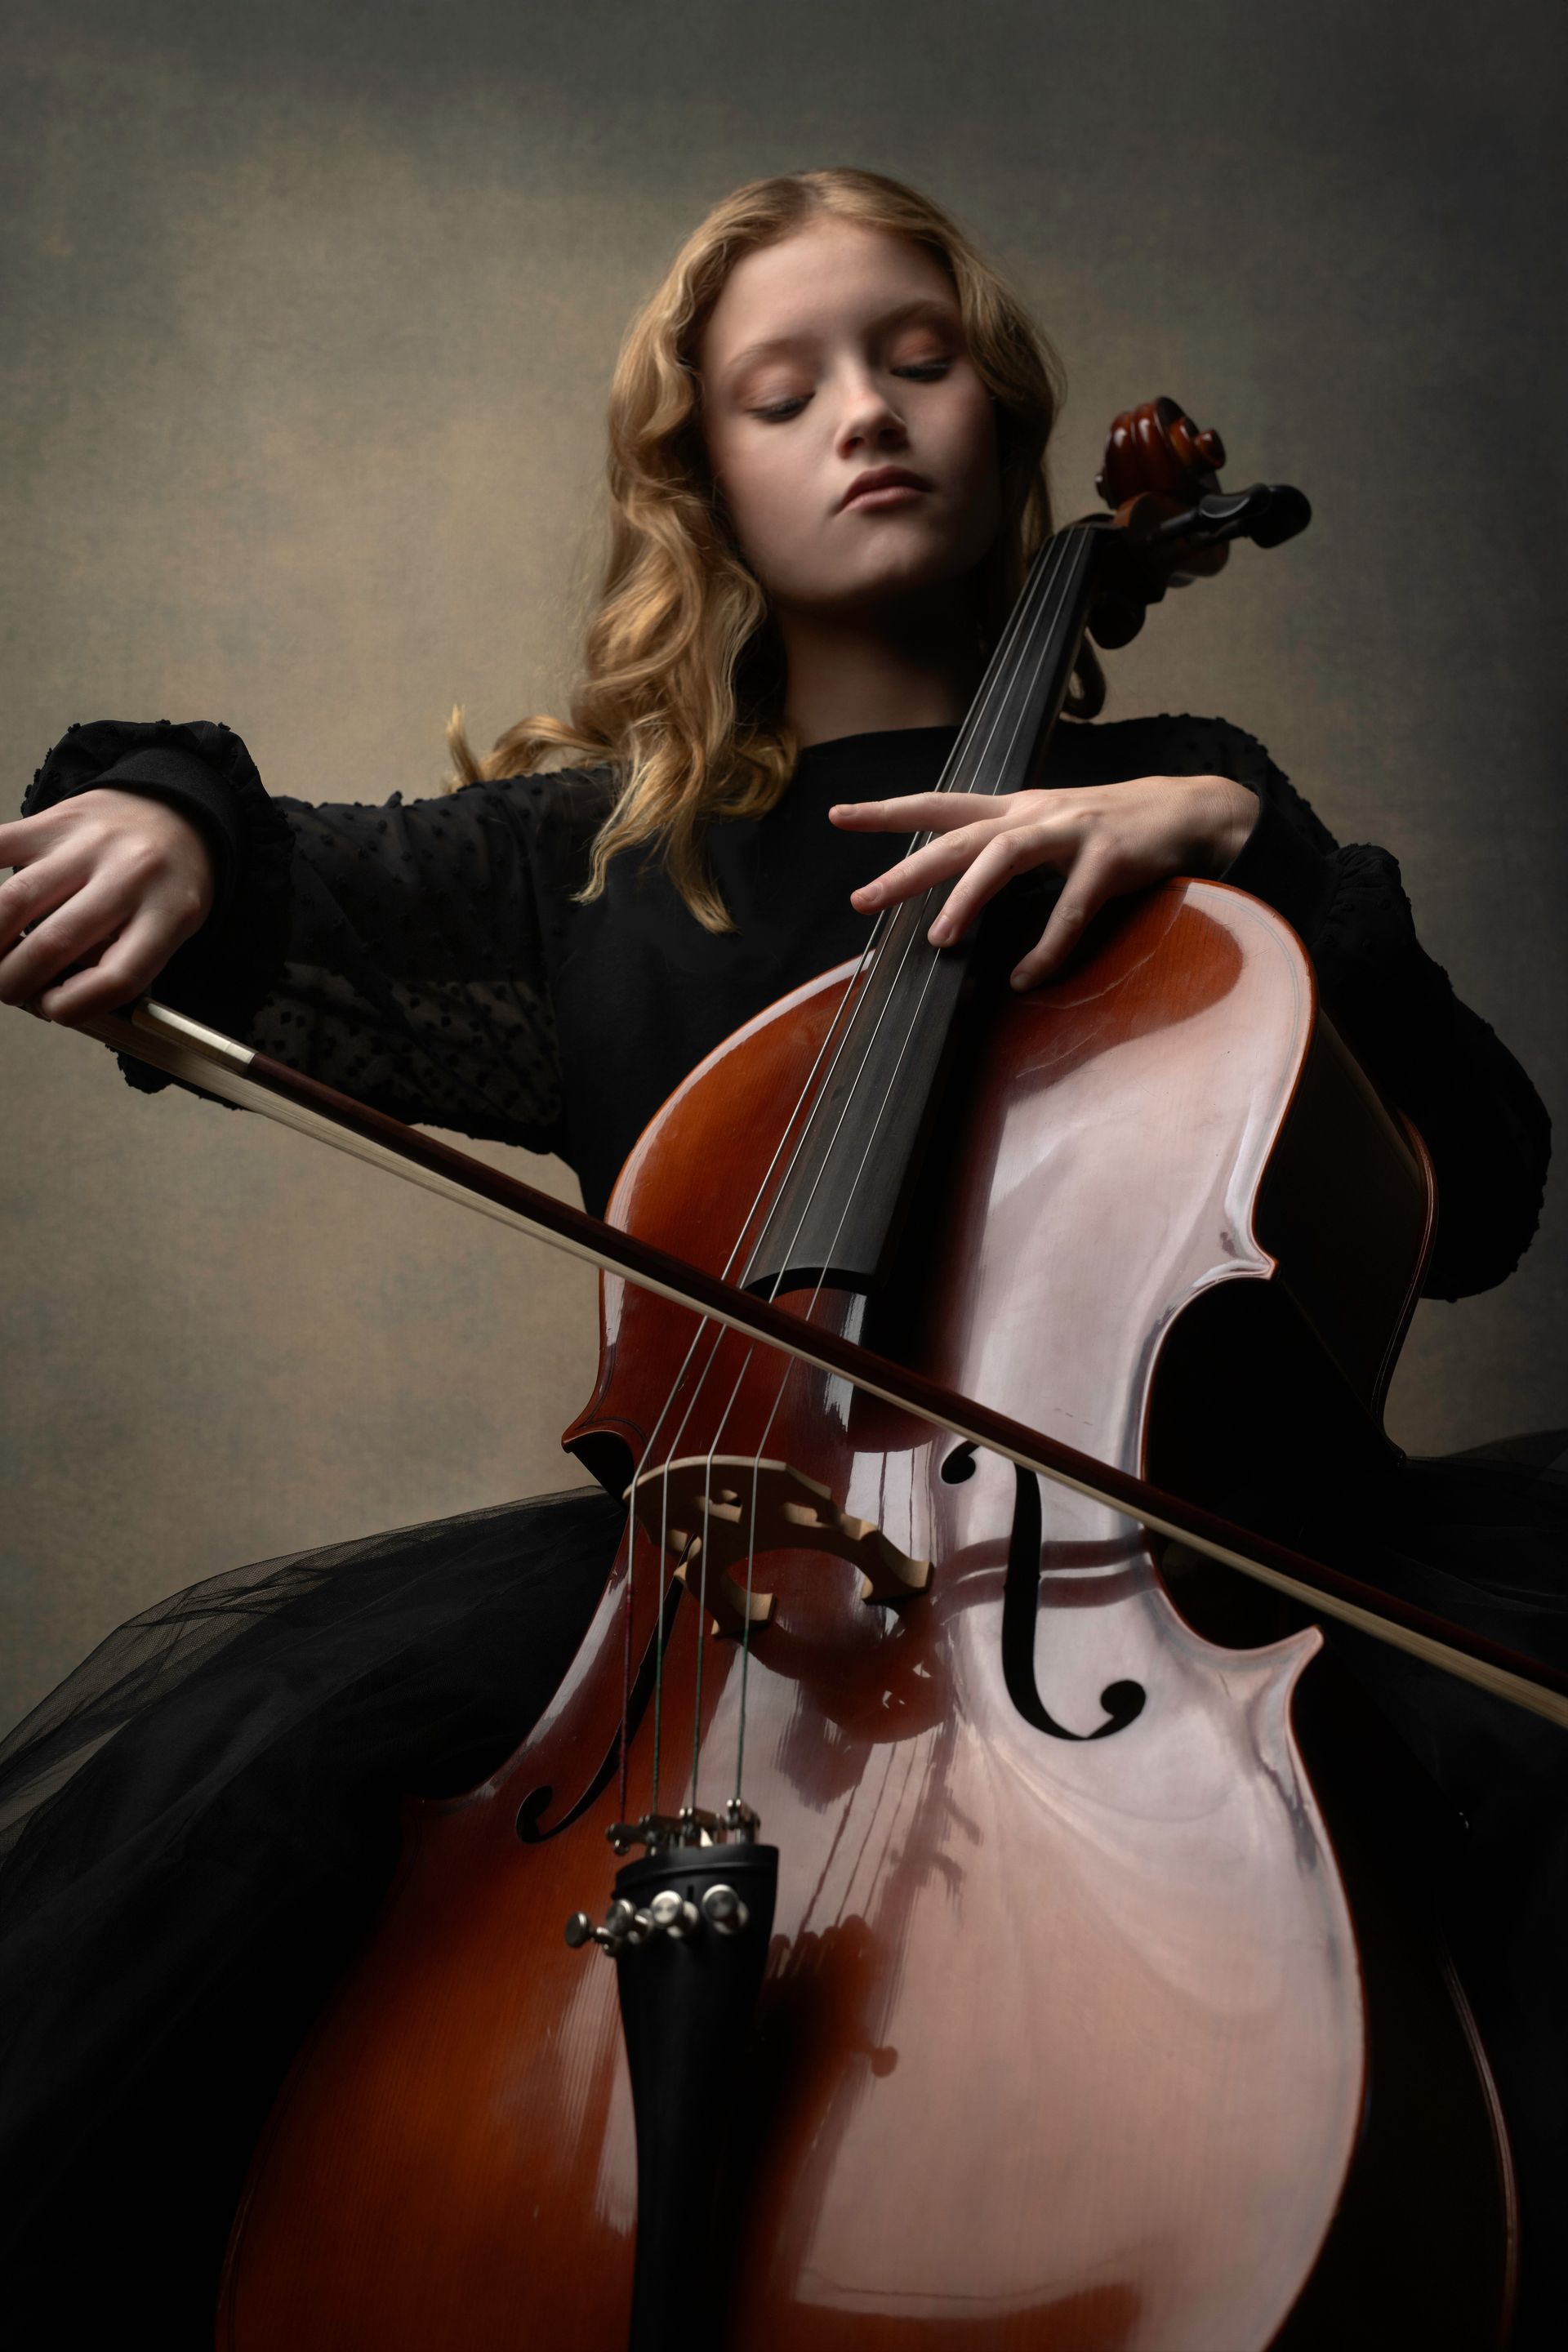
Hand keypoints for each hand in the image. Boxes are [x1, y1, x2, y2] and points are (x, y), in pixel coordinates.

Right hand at [0, 788, 216, 1022]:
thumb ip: (119, 963)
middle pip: (55, 943)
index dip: (73, 1006)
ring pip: (16, 899)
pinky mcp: (55, 821)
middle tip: (9, 989)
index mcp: (169, 913)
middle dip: (15, 981)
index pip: (117, 978)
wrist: (174, 814)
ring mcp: (90, 843)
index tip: (53, 1009)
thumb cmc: (166, 883)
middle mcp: (131, 874)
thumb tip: (49, 994)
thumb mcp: (169, 931)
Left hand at [829, 772, 1256, 988]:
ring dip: (968, 899)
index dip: (889, 810)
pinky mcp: (1109, 857)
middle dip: (908, 867)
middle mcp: (1036, 813)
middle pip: (958, 836)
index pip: (941, 805)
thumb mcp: (1054, 829)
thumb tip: (961, 887)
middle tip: (864, 899)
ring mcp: (1073, 830)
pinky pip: (1071, 907)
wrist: (1193, 811)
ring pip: (1004, 857)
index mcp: (1016, 809)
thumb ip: (1008, 850)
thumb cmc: (1117, 828)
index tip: (839, 816)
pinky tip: (1026, 977)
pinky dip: (1047, 946)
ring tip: (939, 940)